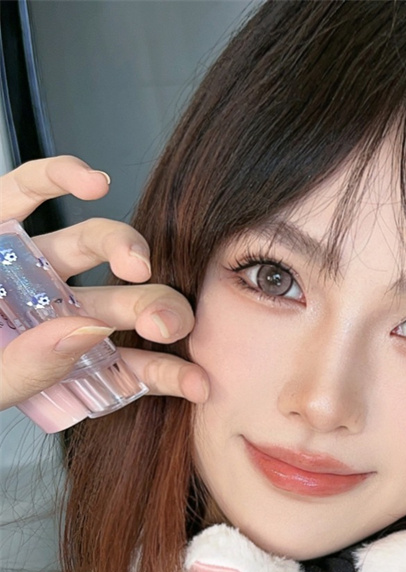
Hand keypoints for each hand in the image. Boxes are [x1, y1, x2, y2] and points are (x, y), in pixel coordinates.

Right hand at [0, 155, 207, 410]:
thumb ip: (34, 367)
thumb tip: (90, 332)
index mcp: (60, 352)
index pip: (126, 361)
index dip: (164, 370)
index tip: (197, 383)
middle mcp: (55, 305)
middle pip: (122, 300)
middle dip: (156, 310)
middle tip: (169, 322)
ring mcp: (28, 261)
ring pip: (91, 244)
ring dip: (126, 247)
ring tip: (139, 263)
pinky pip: (28, 187)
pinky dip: (59, 174)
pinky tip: (89, 178)